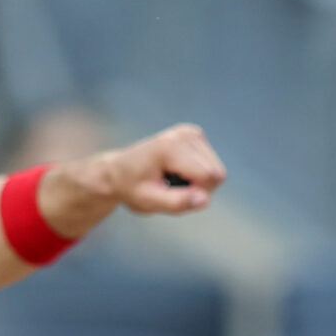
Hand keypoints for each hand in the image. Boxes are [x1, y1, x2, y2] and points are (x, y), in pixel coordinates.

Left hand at [61, 123, 225, 217]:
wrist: (118, 171)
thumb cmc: (131, 188)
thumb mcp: (148, 201)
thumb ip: (177, 202)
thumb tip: (205, 199)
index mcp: (171, 147)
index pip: (209, 177)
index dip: (197, 194)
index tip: (171, 195)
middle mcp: (185, 134)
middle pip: (217, 174)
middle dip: (198, 189)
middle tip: (170, 189)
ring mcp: (191, 132)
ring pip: (217, 171)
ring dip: (198, 183)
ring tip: (171, 179)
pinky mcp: (195, 134)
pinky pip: (212, 164)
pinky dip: (197, 174)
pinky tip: (176, 172)